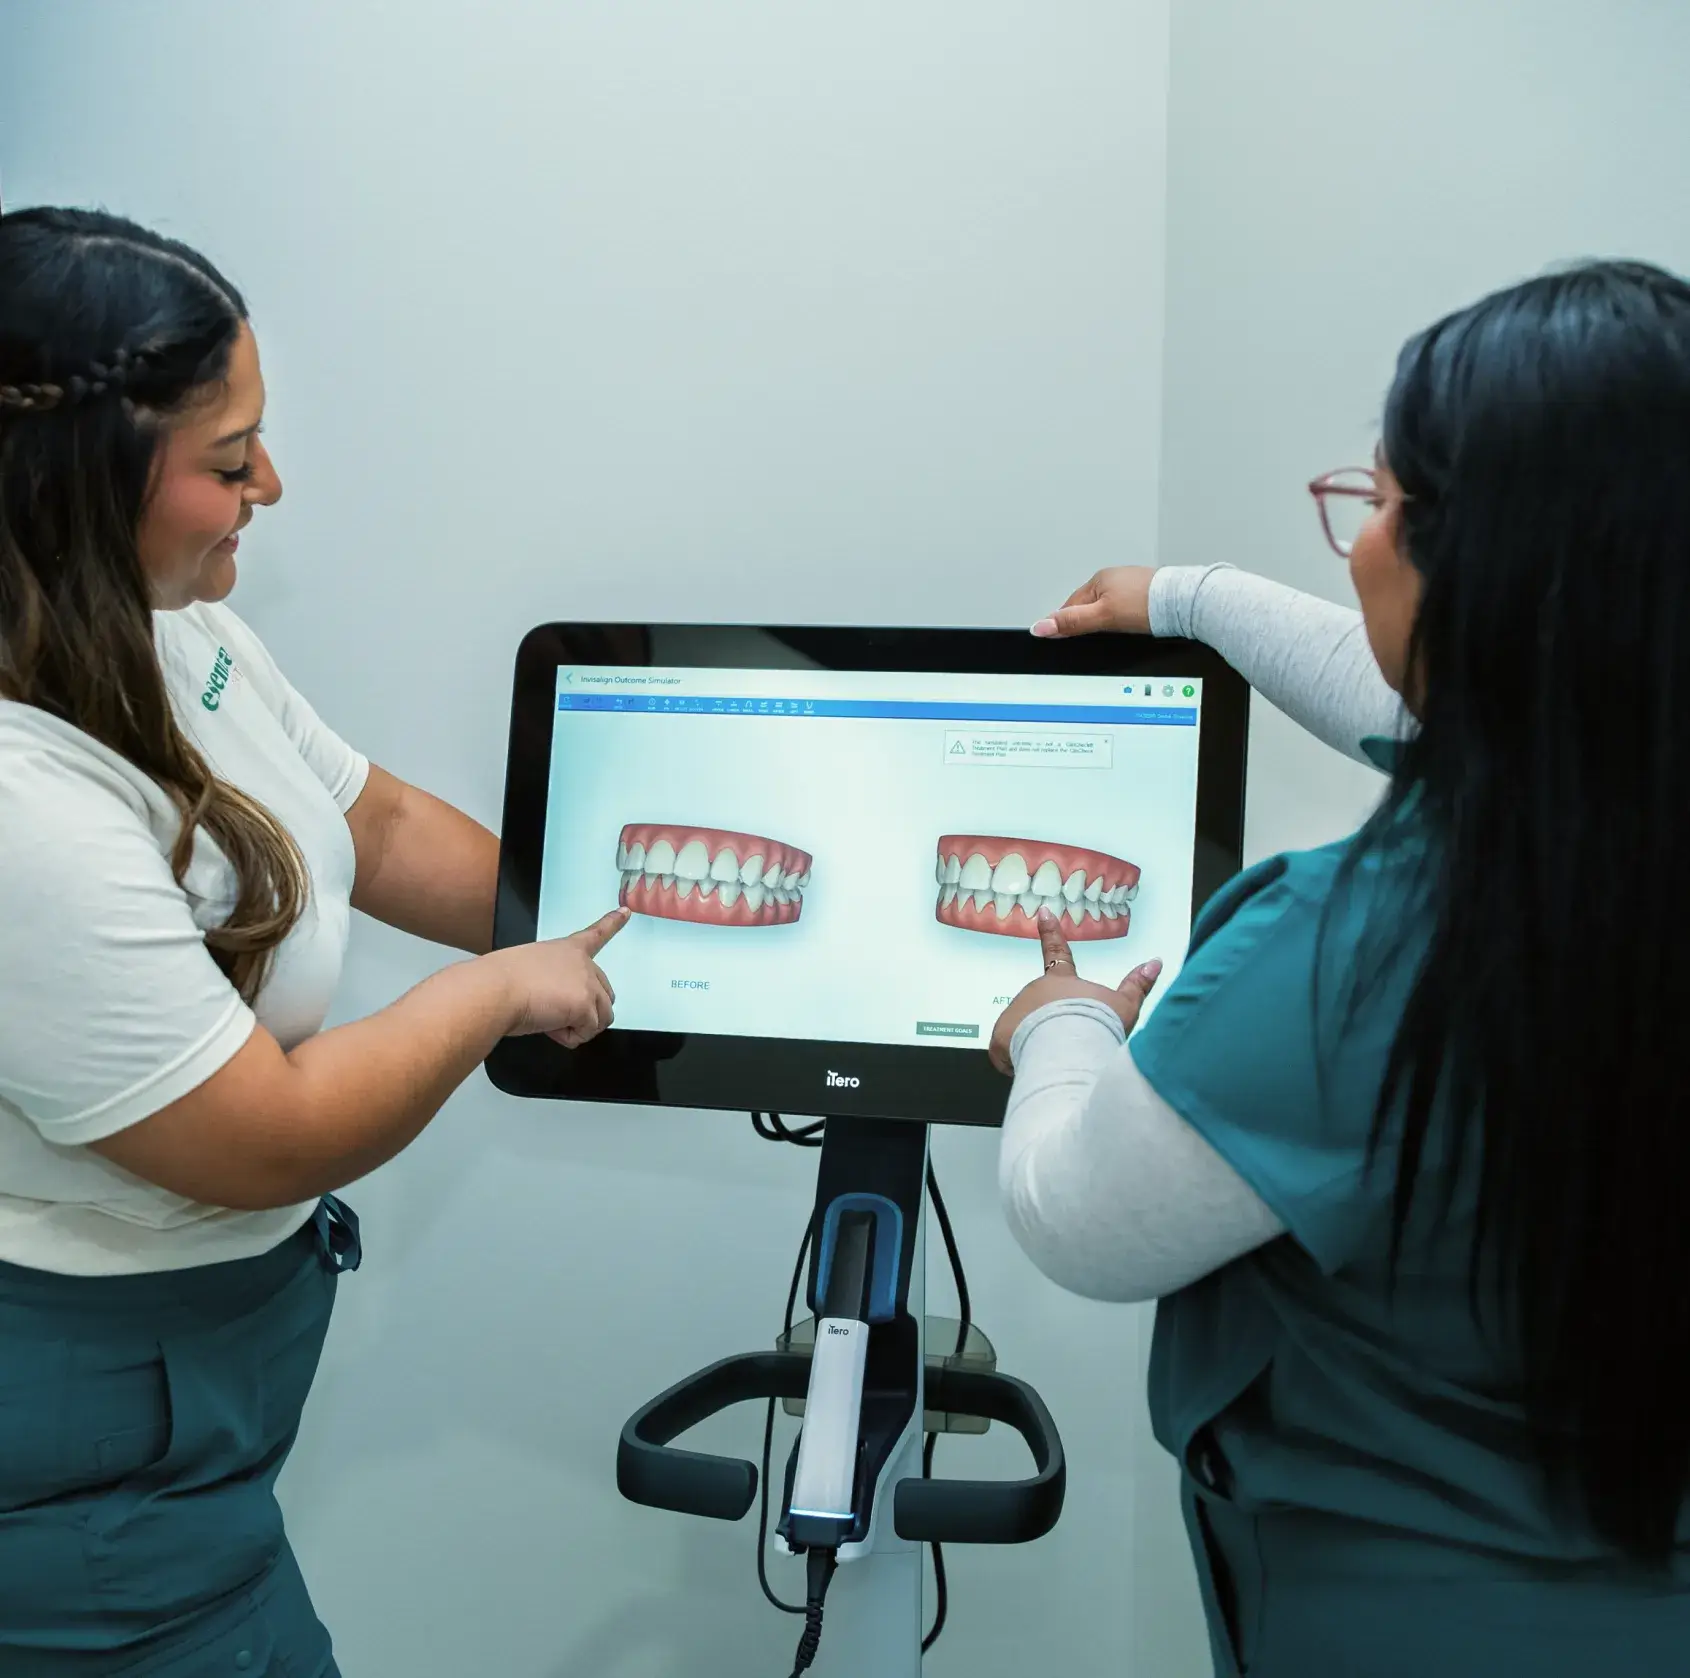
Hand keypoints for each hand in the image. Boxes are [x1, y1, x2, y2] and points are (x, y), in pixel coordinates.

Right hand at [490, 907, 629, 1047]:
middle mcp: (583, 964)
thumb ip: (551, 980)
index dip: (612, 923)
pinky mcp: (586, 1006)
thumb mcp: (529, 970)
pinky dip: (568, 1037)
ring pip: (601, 1018)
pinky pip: (586, 1033)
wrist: (494, 990)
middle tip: (554, 1014)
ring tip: (550, 1020)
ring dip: (578, 1027)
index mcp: (568, 950)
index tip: (626, 912)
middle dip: (586, 1012)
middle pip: (605, 995)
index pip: (596, 934)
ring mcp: (588, 984)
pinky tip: (549, 1026)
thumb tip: (551, 1005)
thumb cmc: (500, 981)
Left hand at [988, 908, 1161, 1073]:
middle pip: (1040, 1008)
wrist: (1072, 1045)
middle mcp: (1034, 990)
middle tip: (1068, 1045)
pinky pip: (1005, 1053)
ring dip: (1035, 1044)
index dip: (1051, 933)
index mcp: (1062, 980)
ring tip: (1055, 1059)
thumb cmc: (1098, 1023)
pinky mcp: (999, 1035)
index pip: (1057, 952)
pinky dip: (1017, 1062)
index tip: (1043, 913)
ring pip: (1022, 1031)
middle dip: (1049, 1025)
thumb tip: (1155, 962)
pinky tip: (1035, 1069)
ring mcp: (1014, 1010)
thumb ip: (1137, 985)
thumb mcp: (1125, 1005)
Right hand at [1030, 565, 1154, 638]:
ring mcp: (1133, 585)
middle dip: (1087, 621)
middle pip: (1090, 605)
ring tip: (1113, 632)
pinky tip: (1132, 626)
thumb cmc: (1148, 604)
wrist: (1185, 603)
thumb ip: (1072, 622)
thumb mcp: (1102, 617)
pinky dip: (1126, 618)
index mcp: (1100, 579)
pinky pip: (1128, 608)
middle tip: (1089, 638)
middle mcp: (1116, 578)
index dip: (1065, 623)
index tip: (1060, 637)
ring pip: (1110, 606)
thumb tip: (1041, 626)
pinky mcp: (1148, 594)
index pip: (1071, 604)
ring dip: (1108, 619)